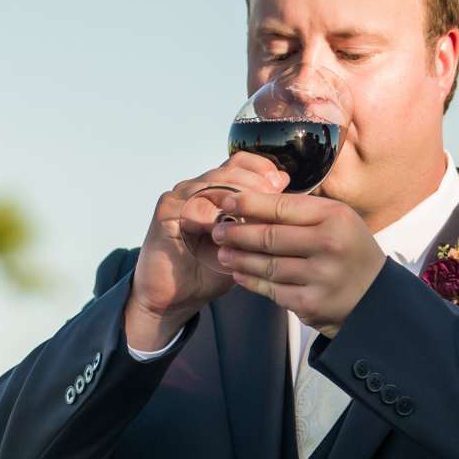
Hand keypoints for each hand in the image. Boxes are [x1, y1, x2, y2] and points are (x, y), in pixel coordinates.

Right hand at [126, 154, 287, 350]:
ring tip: (255, 213)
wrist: (174, 296)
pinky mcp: (165, 213)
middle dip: (255, 182)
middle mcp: (196, 187)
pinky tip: (227, 229)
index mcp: (215, 189)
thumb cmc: (210, 270)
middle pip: (229, 169)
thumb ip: (262, 224)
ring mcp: (179, 197)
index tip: (282, 184)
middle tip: (273, 196)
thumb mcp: (245, 245)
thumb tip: (292, 204)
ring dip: (237, 197)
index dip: (262, 168)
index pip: (240, 163)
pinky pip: (192, 206)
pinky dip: (212, 217)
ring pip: (213, 183)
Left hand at [209, 190, 385, 335]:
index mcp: (335, 217)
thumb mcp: (337, 220)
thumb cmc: (349, 251)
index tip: (225, 200)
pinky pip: (272, 290)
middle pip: (269, 237)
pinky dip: (251, 281)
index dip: (248, 203)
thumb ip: (302, 211)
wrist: (375, 298)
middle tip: (217, 230)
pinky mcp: (311, 304)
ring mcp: (320, 277)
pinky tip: (239, 274)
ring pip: (267, 265)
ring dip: (239, 258)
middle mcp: (329, 245)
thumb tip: (253, 200)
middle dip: (236, 233)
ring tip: (223, 252)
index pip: (281, 207)